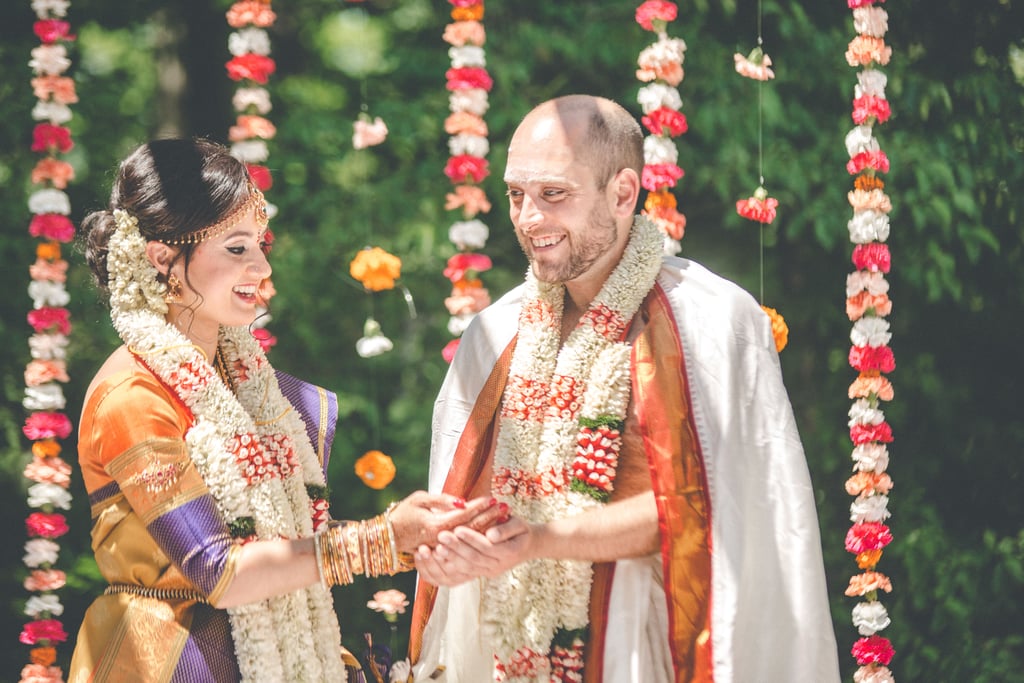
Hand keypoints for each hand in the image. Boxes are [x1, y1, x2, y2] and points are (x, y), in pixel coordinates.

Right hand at [387, 492, 504, 552]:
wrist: (389, 537)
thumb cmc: (404, 513)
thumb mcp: (419, 500)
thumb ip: (441, 500)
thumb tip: (462, 502)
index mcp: (436, 525)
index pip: (464, 515)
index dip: (480, 506)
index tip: (493, 498)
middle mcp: (442, 539)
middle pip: (472, 528)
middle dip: (490, 517)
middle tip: (506, 507)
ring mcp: (443, 548)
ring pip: (471, 539)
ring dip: (488, 527)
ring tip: (503, 517)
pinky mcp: (443, 552)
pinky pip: (465, 546)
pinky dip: (479, 538)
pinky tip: (491, 531)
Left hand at [414, 516, 530, 586]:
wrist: (527, 546)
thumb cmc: (522, 530)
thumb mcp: (520, 525)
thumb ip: (506, 529)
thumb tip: (490, 535)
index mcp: (509, 553)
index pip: (487, 547)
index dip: (472, 539)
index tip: (458, 528)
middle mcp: (498, 566)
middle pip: (474, 560)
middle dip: (456, 548)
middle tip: (441, 536)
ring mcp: (489, 572)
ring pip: (466, 569)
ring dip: (450, 558)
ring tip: (435, 546)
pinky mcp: (480, 573)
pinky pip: (463, 574)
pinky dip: (448, 567)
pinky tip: (435, 557)